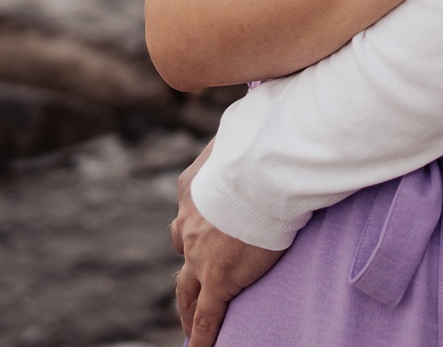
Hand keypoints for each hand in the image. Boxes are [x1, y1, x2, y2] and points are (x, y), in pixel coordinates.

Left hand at [173, 140, 282, 346]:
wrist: (261, 172)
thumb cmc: (258, 147)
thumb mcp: (241, 134)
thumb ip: (241, 137)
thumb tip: (252, 117)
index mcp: (191, 190)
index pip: (189, 212)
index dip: (195, 225)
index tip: (201, 231)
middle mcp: (188, 224)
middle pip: (181, 252)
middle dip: (187, 267)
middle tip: (191, 281)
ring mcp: (200, 256)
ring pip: (186, 289)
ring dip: (187, 306)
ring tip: (190, 322)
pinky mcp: (218, 280)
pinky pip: (208, 315)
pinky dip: (203, 335)